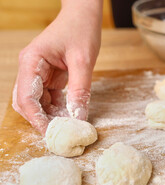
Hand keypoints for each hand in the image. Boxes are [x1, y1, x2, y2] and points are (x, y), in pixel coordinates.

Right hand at [12, 0, 102, 134]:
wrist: (84, 16)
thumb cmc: (81, 30)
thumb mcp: (83, 60)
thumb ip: (80, 89)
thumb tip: (79, 117)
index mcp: (31, 62)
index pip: (26, 97)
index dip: (37, 118)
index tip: (52, 133)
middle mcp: (30, 69)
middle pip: (27, 103)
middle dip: (42, 119)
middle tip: (61, 134)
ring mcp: (39, 74)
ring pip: (39, 103)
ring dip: (52, 116)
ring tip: (69, 126)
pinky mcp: (49, 77)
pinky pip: (50, 98)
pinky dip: (59, 108)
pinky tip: (71, 115)